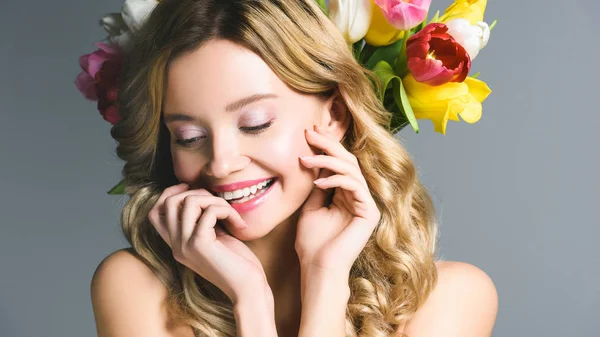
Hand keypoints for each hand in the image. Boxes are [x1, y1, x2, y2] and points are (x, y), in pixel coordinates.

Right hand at [148, 184, 268, 303]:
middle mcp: (176, 246)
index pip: (154, 212)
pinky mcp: (200, 244)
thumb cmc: (237, 264)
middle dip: (197, 192)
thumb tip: (200, 194)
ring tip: (231, 214)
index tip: (192, 189)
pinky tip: (238, 224)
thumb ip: (202, 222)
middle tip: (220, 204)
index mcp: (176, 245)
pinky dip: (226, 210)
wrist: (247, 289)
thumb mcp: (214, 238)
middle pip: (170, 202)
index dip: (169, 193)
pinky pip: (209, 211)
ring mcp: (185, 245)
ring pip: (189, 201)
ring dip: (215, 200)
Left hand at [296, 125, 380, 274]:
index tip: (308, 132)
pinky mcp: (369, 212)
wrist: (318, 267)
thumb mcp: (310, 207)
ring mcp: (366, 204)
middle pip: (348, 160)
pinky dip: (335, 180)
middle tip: (310, 132)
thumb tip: (313, 162)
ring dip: (327, 160)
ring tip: (305, 159)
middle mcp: (359, 196)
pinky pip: (354, 185)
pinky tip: (317, 181)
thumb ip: (316, 185)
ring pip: (351, 169)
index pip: (339, 163)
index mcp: (346, 194)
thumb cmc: (311, 243)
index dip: (326, 146)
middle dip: (328, 144)